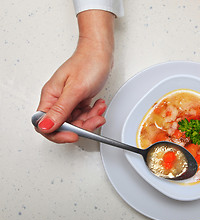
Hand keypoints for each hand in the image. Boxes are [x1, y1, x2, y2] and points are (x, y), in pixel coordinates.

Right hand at [35, 10, 114, 142]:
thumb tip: (45, 126)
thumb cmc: (88, 63)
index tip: (73, 135)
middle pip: (64, 125)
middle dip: (82, 126)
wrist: (101, 52)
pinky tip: (99, 105)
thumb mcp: (75, 89)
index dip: (58, 134)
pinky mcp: (79, 99)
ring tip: (99, 110)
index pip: (45, 124)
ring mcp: (69, 100)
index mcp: (50, 96)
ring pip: (77, 121)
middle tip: (94, 120)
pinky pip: (84, 114)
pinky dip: (93, 112)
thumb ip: (61, 110)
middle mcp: (57, 100)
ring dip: (90, 119)